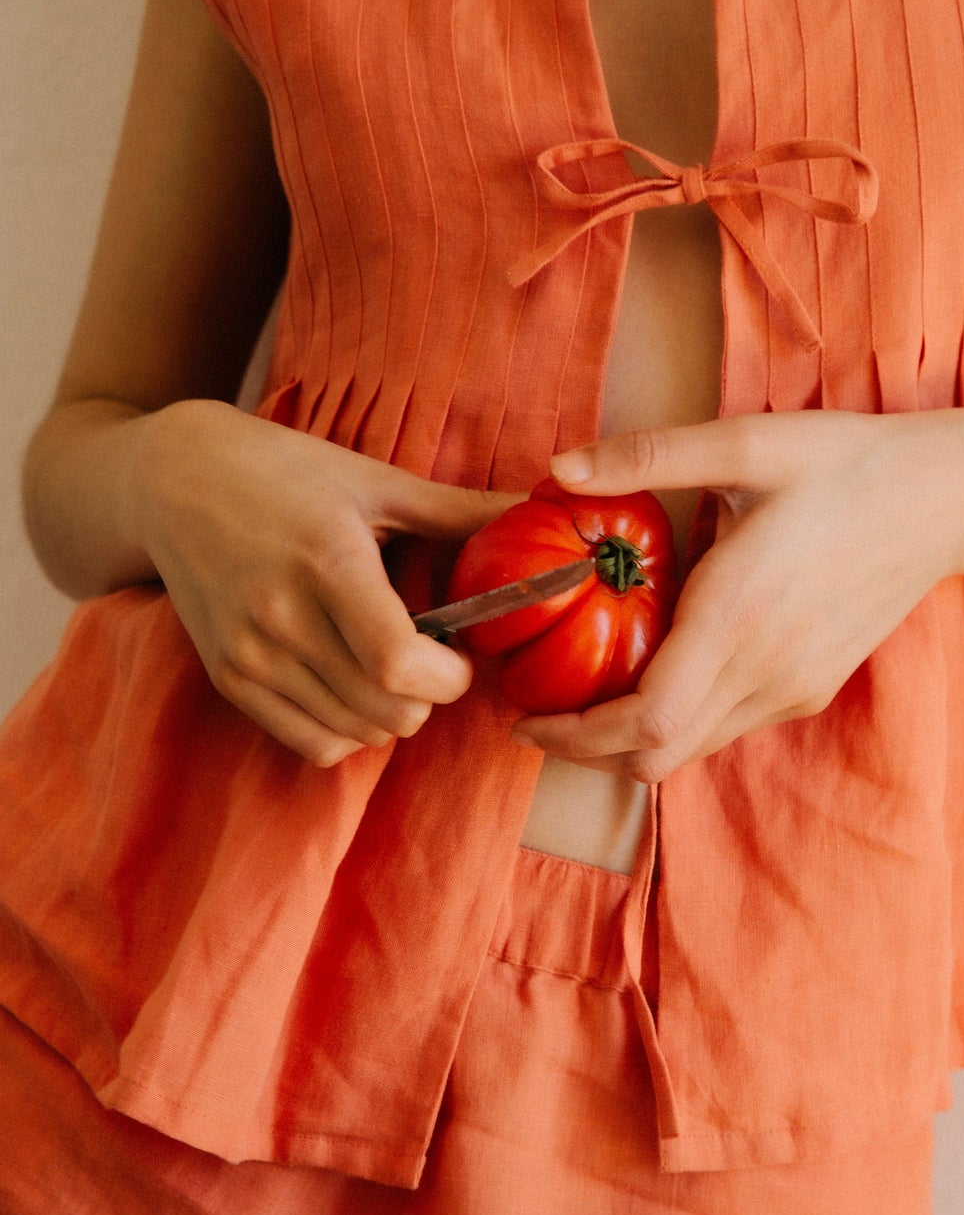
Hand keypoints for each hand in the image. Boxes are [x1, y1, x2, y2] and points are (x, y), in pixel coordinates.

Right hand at [132, 399, 523, 765]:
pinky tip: (352, 688)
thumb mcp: (376, 480)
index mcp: (327, 561)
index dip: (447, 679)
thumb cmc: (287, 471)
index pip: (396, 664)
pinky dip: (347, 732)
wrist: (175, 480)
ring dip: (391, 717)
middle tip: (433, 662)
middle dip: (428, 699)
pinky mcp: (227, 678)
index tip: (459, 658)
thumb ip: (460, 509)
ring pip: (351, 733)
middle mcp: (281, 617)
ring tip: (393, 669)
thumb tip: (537, 507)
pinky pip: (309, 743)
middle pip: (383, 710)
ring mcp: (248, 654)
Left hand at [508, 409, 963, 781]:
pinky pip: (726, 728)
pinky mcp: (812, 688)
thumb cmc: (845, 462)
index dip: (576, 735)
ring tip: (583, 696)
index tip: (525, 717)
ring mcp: (794, 687)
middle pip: (657, 755)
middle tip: (537, 715)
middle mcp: (767, 669)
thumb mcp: (748, 443)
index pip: (646, 722)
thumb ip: (648, 455)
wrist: (947, 498)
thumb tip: (559, 468)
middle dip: (586, 749)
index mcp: (739, 614)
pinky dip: (677, 723)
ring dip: (630, 740)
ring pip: (692, 751)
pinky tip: (655, 673)